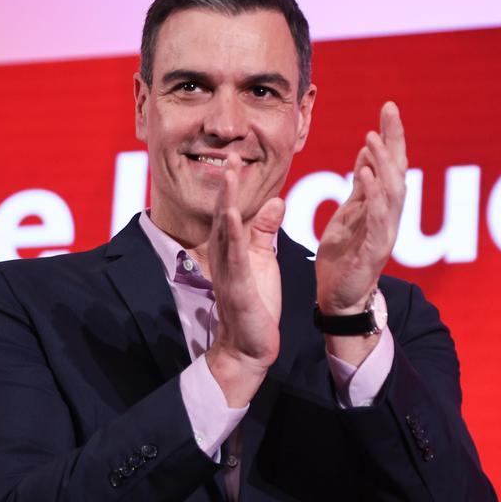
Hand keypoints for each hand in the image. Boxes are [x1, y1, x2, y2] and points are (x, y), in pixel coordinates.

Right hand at [206, 154, 284, 406]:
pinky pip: (234, 260)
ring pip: (225, 232)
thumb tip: (276, 199)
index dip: (234, 185)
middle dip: (227, 185)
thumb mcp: (262, 259)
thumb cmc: (255, 302)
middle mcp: (225, 257)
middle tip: (229, 155)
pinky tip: (232, 218)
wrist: (250, 346)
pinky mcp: (238, 289)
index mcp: (233, 249)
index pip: (232, 210)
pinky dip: (232, 237)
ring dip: (227, 203)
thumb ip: (265, 230)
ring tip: (228, 176)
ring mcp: (228, 272)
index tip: (237, 157)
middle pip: (224, 214)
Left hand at [315, 101, 407, 315]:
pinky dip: (373, 196)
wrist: (337, 300)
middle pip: (399, 172)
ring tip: (373, 139)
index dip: (392, 136)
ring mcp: (385, 234)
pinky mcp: (373, 252)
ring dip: (384, 164)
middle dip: (395, 141)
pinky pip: (377, 220)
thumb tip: (368, 153)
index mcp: (382, 206)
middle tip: (389, 112)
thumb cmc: (344, 258)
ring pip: (393, 193)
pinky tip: (364, 176)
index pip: (391, 165)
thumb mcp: (349, 214)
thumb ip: (361, 187)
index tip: (389, 108)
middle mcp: (390, 217)